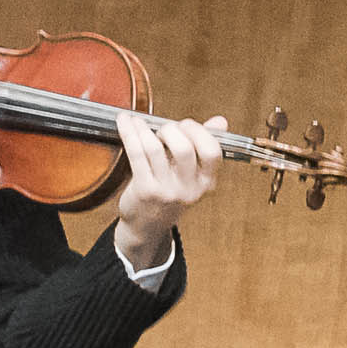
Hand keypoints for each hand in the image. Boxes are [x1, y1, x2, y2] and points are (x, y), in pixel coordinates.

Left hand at [106, 111, 221, 271]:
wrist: (148, 226)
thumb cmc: (171, 193)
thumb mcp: (192, 174)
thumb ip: (205, 146)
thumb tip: (221, 121)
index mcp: (206, 182)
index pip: (212, 152)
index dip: (199, 131)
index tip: (186, 125)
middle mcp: (189, 189)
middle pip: (184, 148)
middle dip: (171, 129)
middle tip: (163, 129)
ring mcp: (166, 191)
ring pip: (155, 148)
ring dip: (145, 129)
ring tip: (140, 124)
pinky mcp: (144, 190)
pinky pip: (136, 154)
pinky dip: (129, 133)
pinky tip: (125, 122)